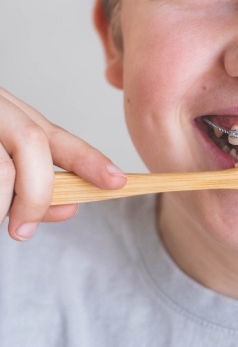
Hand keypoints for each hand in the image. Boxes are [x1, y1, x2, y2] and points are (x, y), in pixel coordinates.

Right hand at [0, 87, 125, 240]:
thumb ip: (30, 181)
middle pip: (35, 143)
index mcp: (10, 117)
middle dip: (39, 193)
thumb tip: (69, 207)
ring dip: (2, 205)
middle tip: (23, 229)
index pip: (55, 137)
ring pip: (5, 170)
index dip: (89, 159)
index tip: (118, 181)